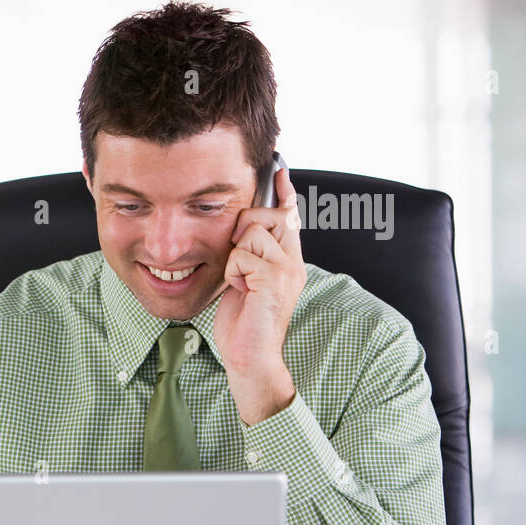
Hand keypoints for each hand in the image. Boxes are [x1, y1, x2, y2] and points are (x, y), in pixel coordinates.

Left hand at [213, 166, 306, 424]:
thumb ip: (250, 254)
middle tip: (238, 259)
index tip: (279, 169)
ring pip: (251, 232)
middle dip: (243, 228)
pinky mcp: (273, 280)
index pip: (290, 216)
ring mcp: (286, 270)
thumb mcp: (246, 279)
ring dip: (235, 256)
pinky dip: (232, 271)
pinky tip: (239, 290)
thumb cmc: (244, 321)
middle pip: (267, 215)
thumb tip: (242, 227)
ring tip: (240, 281)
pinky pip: (242, 255)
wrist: (250, 355)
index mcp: (288, 259)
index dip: (284, 192)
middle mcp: (293, 261)